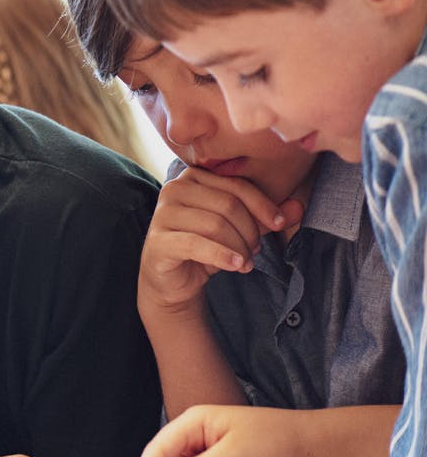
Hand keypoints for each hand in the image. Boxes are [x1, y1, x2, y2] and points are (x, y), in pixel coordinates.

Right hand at [139, 168, 302, 312]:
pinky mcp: (157, 241)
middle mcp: (173, 189)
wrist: (173, 279)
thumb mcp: (240, 229)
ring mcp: (162, 214)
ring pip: (215, 225)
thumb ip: (266, 217)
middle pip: (227, 205)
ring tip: (245, 262)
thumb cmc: (205, 246)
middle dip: (249, 231)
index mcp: (193, 177)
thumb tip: (299, 207)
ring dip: (238, 247)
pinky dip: (222, 255)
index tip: (278, 224)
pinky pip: (196, 244)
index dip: (263, 205)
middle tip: (255, 250)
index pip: (236, 186)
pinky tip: (236, 265)